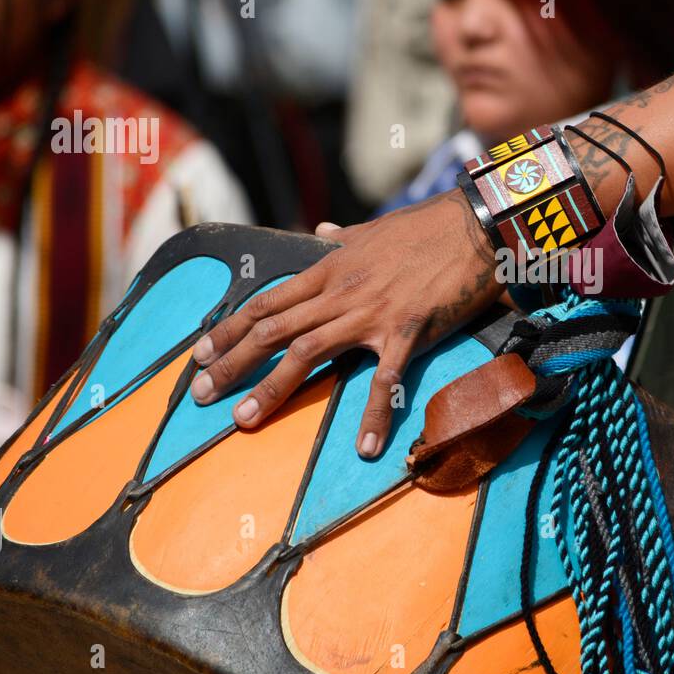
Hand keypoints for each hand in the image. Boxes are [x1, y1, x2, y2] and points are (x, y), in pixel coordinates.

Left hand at [188, 189, 500, 456]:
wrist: (473, 226)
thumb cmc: (426, 226)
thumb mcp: (375, 229)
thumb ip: (345, 237)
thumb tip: (323, 229)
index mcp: (330, 268)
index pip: (267, 301)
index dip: (230, 329)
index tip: (200, 353)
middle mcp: (341, 291)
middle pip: (273, 330)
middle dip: (232, 363)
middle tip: (201, 396)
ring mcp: (371, 313)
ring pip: (308, 352)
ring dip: (272, 388)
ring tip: (244, 419)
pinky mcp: (407, 330)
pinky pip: (385, 379)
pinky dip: (374, 414)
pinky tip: (365, 448)